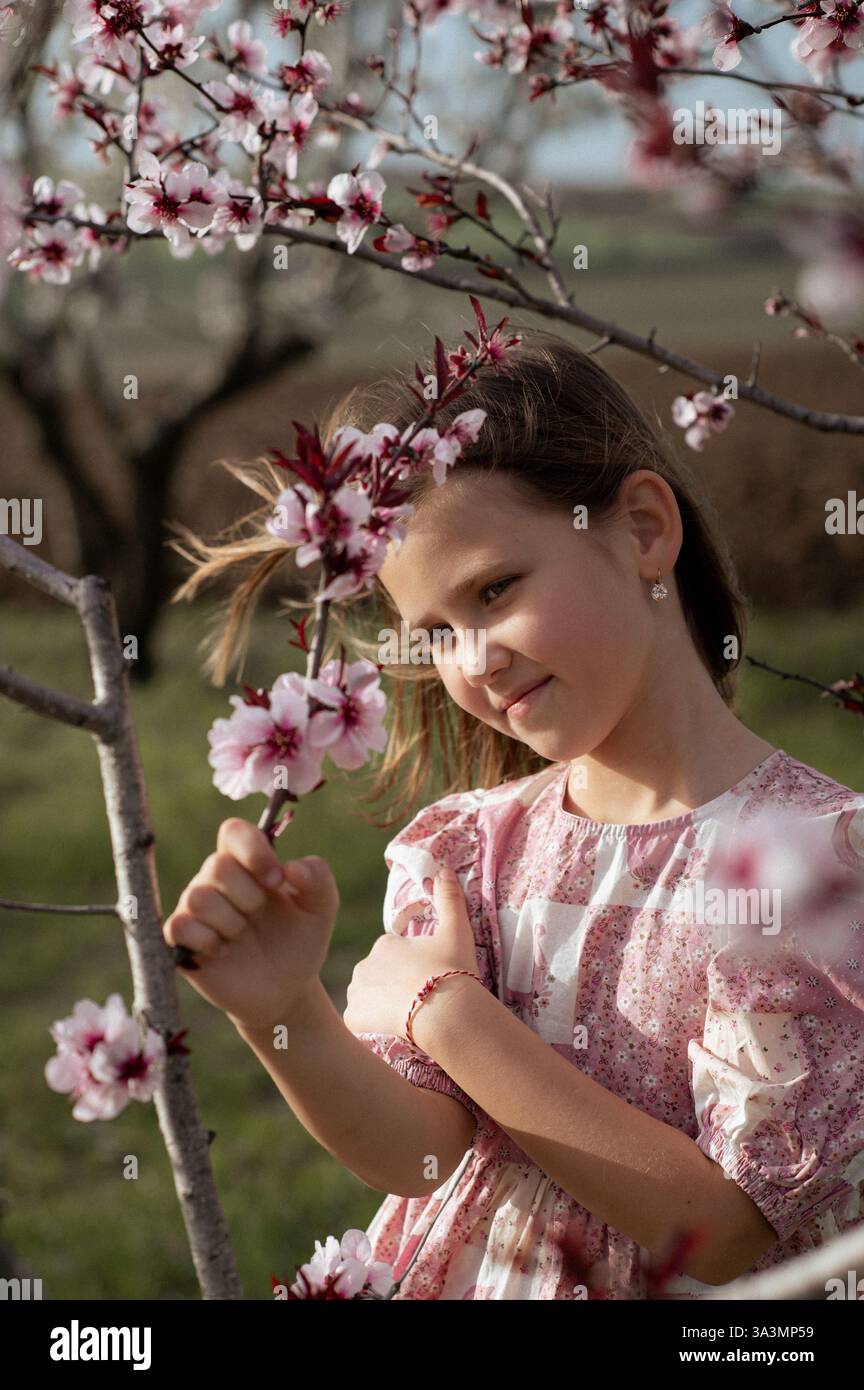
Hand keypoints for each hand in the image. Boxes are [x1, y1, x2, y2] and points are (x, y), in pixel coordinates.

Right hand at [162, 818, 338, 1031]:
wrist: (284, 990)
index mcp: (248, 863)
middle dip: (248, 896)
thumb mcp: (321, 909)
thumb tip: (292, 866)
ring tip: (243, 935)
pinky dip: (208, 942)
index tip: (276, 879)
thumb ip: (318, 878)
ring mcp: (195, 908)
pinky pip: (180, 927)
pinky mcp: (181, 940)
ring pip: (198, 897)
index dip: (252, 849)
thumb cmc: (299, 941)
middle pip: (216, 866)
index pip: (233, 832)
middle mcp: (216, 879)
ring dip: (230, 922)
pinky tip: (224, 952)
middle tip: (260, 916)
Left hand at [342, 864, 479, 1046]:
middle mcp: (364, 964)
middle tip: (418, 998)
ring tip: (406, 1014)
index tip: (427, 977)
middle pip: (377, 974)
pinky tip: (391, 1026)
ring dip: (380, 1002)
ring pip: (366, 995)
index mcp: (385, 943)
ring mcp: (356, 992)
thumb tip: (444, 868)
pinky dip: (370, 1023)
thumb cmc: (453, 970)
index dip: (411, 965)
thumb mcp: (457, 931)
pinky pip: (357, 1020)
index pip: (393, 953)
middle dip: (393, 983)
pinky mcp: (353, 1018)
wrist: (446, 1013)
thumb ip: (449, 898)